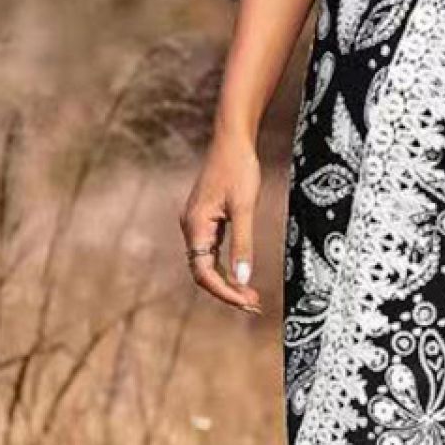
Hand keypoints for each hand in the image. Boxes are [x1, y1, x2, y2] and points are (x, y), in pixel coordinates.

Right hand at [180, 136, 262, 311]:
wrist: (232, 140)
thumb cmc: (239, 168)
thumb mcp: (245, 208)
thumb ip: (243, 245)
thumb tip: (242, 278)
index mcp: (195, 225)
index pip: (204, 272)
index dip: (225, 292)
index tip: (247, 301)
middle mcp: (190, 227)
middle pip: (203, 272)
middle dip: (227, 291)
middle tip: (254, 304)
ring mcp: (196, 224)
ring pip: (207, 264)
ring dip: (228, 282)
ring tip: (251, 295)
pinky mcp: (205, 220)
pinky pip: (211, 252)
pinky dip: (226, 267)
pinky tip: (242, 275)